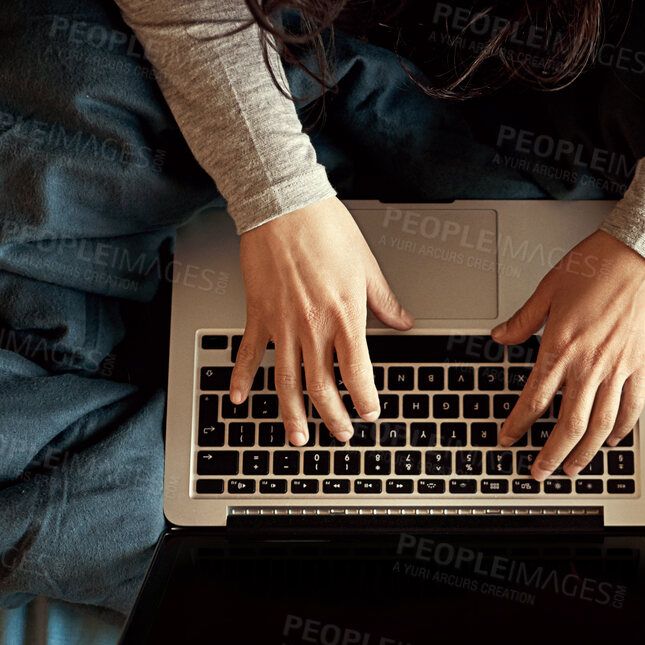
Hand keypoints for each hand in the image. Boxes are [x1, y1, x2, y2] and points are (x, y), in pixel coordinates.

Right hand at [230, 197, 413, 444]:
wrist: (284, 205)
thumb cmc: (326, 229)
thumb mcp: (366, 266)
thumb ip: (384, 301)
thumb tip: (404, 322)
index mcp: (345, 316)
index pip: (357, 373)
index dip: (364, 400)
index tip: (369, 414)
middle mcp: (312, 327)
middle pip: (321, 386)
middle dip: (332, 417)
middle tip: (340, 435)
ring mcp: (282, 324)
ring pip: (286, 381)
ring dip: (292, 414)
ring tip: (298, 438)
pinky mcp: (258, 314)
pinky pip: (249, 354)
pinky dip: (242, 378)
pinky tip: (240, 400)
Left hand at [492, 230, 644, 477]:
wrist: (642, 253)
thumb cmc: (598, 264)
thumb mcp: (548, 289)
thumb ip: (523, 321)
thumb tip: (500, 336)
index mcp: (560, 347)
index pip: (534, 400)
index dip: (518, 425)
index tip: (508, 440)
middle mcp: (588, 364)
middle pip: (568, 425)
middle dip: (551, 455)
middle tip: (538, 473)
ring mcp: (617, 367)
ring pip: (601, 425)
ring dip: (584, 453)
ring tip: (572, 469)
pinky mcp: (640, 364)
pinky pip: (631, 406)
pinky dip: (621, 429)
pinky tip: (611, 441)